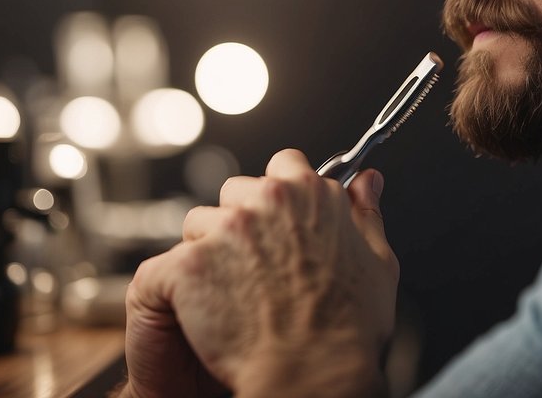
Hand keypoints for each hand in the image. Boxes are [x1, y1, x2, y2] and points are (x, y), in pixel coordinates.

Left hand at [122, 150, 398, 397]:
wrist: (314, 376)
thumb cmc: (349, 328)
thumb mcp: (377, 261)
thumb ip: (367, 212)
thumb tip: (369, 182)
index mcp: (312, 194)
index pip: (282, 166)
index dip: (277, 196)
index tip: (278, 221)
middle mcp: (269, 200)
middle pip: (235, 193)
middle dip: (240, 224)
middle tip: (255, 269)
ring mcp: (227, 229)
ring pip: (198, 225)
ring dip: (207, 253)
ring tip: (230, 296)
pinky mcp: (191, 264)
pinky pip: (164, 267)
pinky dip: (173, 289)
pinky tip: (198, 313)